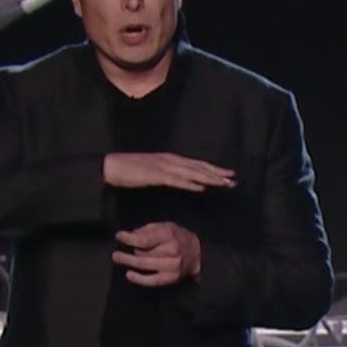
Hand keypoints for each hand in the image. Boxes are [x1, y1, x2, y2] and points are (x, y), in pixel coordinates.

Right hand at [104, 151, 234, 191]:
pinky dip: (189, 184)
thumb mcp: (154, 172)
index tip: (228, 174)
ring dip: (209, 179)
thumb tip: (183, 181)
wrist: (112, 166)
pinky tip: (200, 188)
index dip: (214, 169)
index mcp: (170, 159)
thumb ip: (169, 175)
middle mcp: (170, 160)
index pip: (197, 164)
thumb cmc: (131, 170)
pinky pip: (175, 180)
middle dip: (217, 174)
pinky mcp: (155, 175)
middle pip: (198, 167)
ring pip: (191, 173)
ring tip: (223, 184)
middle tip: (234, 180)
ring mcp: (164, 167)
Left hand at [114, 222, 200, 286]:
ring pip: (145, 265)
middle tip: (115, 253)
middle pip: (143, 253)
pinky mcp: (171, 277)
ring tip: (118, 259)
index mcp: (169, 235)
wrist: (196, 252)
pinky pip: (152, 280)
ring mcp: (172, 266)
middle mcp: (172, 250)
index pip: (145, 239)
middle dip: (129, 252)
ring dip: (130, 262)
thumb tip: (130, 236)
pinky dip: (139, 278)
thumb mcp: (163, 226)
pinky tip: (129, 274)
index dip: (129, 238)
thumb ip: (146, 230)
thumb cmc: (176, 237)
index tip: (119, 236)